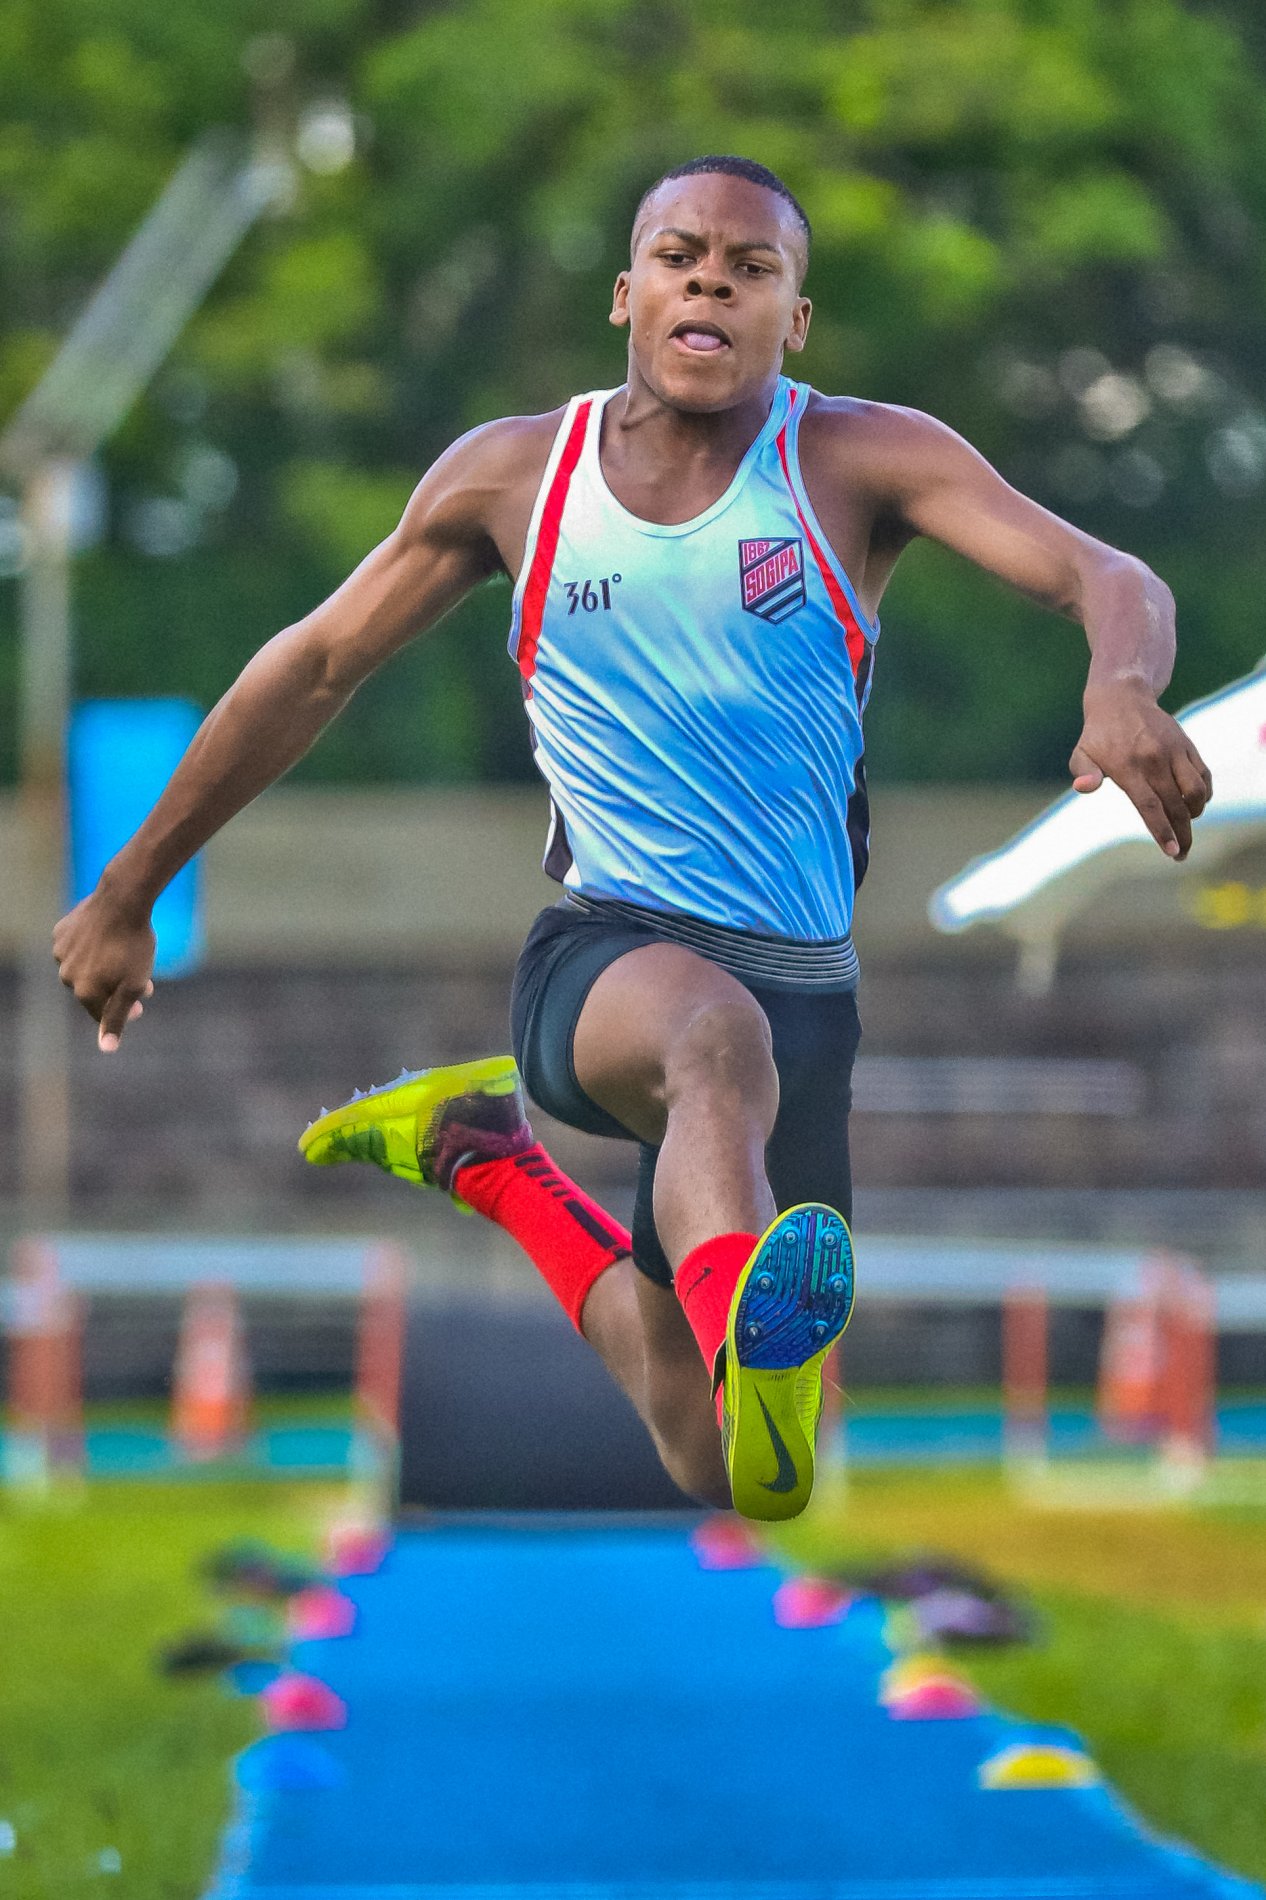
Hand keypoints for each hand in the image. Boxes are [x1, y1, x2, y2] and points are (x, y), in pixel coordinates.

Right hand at [52, 885, 156, 1051]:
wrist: (123, 901)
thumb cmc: (134, 945)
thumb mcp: (134, 986)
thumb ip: (118, 1017)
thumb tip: (106, 1048)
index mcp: (85, 992)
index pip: (102, 1013)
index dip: (123, 1010)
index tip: (142, 1002)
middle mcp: (67, 975)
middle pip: (93, 990)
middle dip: (116, 987)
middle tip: (141, 979)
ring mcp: (62, 952)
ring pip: (85, 967)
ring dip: (103, 967)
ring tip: (125, 955)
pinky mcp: (61, 932)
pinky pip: (77, 946)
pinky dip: (92, 947)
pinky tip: (107, 938)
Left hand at [1069, 682, 1212, 859]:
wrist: (1122, 697)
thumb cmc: (1098, 734)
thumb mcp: (1081, 753)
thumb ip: (1083, 772)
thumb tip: (1084, 788)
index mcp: (1128, 766)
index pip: (1150, 805)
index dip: (1163, 830)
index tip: (1172, 852)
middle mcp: (1155, 759)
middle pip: (1176, 805)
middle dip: (1182, 834)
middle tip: (1182, 854)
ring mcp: (1174, 751)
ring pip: (1196, 791)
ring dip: (1194, 814)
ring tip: (1186, 825)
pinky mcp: (1187, 745)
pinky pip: (1204, 775)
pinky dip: (1204, 794)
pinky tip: (1195, 805)